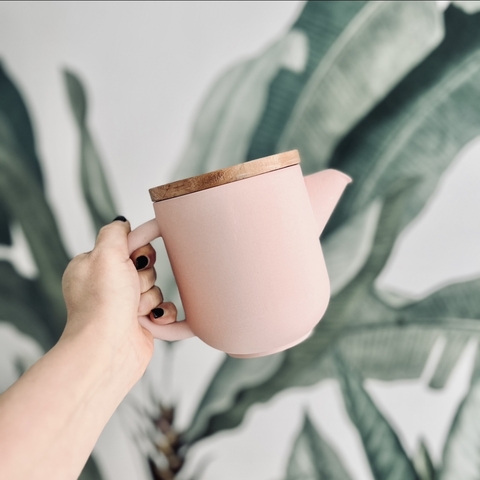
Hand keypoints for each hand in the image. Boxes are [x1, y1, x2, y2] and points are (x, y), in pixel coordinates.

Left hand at [60, 217, 175, 384]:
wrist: (108, 349)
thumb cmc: (102, 305)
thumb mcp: (105, 254)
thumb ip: (115, 232)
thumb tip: (123, 223)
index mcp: (94, 267)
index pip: (126, 246)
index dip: (137, 251)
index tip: (138, 259)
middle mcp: (108, 286)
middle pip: (145, 266)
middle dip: (144, 277)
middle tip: (130, 288)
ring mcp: (123, 305)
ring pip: (155, 287)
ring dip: (150, 298)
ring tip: (134, 310)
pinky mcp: (139, 322)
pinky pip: (163, 308)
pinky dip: (162, 314)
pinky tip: (153, 319)